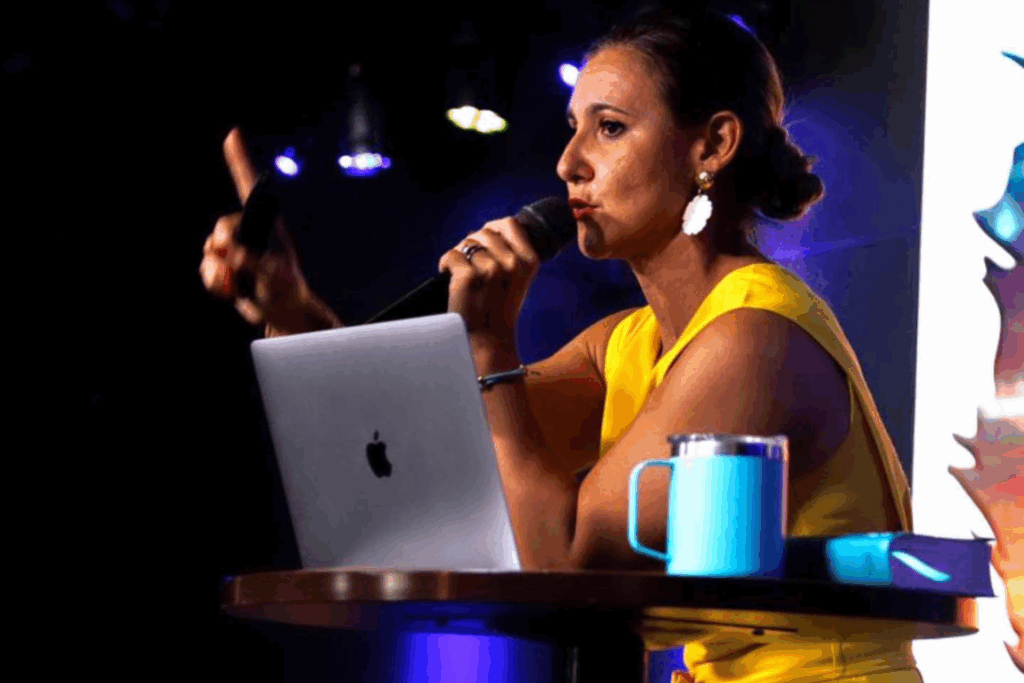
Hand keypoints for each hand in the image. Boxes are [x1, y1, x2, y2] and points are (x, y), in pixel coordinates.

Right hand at [199, 127, 341, 335]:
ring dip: (218, 273)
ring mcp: (235, 251)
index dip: (239, 160)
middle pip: (221, 226)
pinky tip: (229, 292)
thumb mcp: (275, 277)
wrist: (283, 316)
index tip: (233, 134)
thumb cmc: (288, 293)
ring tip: (238, 286)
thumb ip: (253, 263)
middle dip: (223, 246)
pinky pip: (207, 269)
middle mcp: (249, 233)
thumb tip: (229, 254)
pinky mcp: (225, 268)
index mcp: (267, 225)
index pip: (250, 188)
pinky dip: (213, 283)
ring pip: (209, 252)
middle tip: (236, 264)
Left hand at [437, 217, 538, 359]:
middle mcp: (512, 263)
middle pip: (484, 232)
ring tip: (461, 272)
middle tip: (469, 262)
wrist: (489, 339)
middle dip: (473, 243)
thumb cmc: (499, 308)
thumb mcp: (517, 279)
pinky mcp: (468, 277)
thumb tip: (488, 230)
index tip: (484, 239)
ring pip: (467, 244)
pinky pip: (452, 255)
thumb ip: (511, 254)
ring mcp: (490, 269)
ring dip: (460, 255)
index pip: (510, 224)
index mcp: (529, 261)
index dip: (494, 228)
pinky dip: (445, 264)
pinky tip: (448, 275)